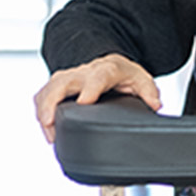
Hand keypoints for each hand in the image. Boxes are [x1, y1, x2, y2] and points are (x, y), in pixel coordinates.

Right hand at [33, 53, 159, 143]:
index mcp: (106, 70)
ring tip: (49, 133)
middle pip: (62, 82)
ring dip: (43, 110)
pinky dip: (40, 111)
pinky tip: (47, 128)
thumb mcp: (141, 79)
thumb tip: (155, 105)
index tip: (85, 102)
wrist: (107, 63)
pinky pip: (42, 96)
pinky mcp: (56, 86)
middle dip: (52, 101)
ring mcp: (67, 78)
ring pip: (48, 89)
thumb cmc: (122, 74)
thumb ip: (149, 92)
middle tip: (49, 122)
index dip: (90, 89)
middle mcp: (83, 72)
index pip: (97, 77)